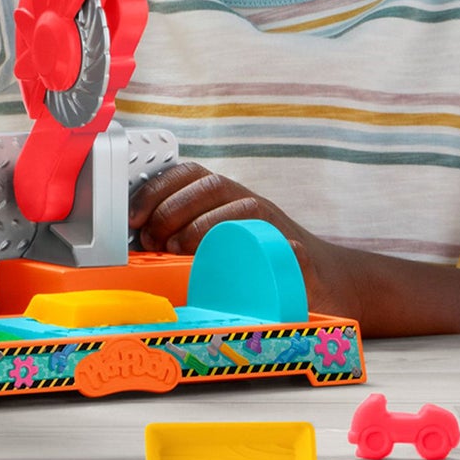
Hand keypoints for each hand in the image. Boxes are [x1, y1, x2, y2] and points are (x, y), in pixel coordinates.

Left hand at [128, 162, 360, 318]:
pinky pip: (283, 245)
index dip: (159, 188)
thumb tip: (138, 247)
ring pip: (246, 207)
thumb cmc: (259, 268)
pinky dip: (258, 248)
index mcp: (227, 201)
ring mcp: (278, 227)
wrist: (325, 284)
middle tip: (154, 238)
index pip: (191, 175)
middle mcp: (252, 206)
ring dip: (207, 224)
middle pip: (213, 186)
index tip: (133, 214)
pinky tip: (233, 261)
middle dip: (174, 208)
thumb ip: (182, 242)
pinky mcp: (301, 256)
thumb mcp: (218, 250)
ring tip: (181, 248)